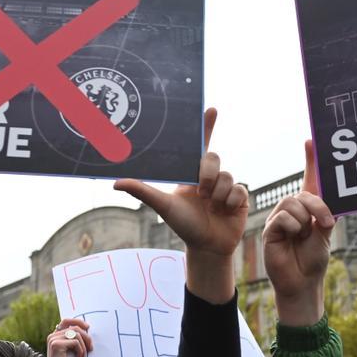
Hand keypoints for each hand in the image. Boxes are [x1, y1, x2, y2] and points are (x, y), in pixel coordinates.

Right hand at [46, 318, 93, 356]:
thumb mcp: (71, 350)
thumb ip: (74, 339)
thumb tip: (87, 329)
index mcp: (55, 335)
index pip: (66, 321)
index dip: (78, 321)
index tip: (88, 327)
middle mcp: (53, 335)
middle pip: (75, 327)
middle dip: (86, 337)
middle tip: (91, 348)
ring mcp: (53, 339)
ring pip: (76, 334)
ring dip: (84, 346)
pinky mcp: (56, 344)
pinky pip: (75, 342)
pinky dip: (81, 351)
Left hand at [114, 109, 247, 302]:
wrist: (207, 247)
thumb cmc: (184, 225)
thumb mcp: (162, 206)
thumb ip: (142, 192)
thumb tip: (116, 182)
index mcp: (192, 173)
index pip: (200, 144)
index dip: (206, 126)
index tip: (211, 109)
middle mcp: (210, 175)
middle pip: (213, 158)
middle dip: (207, 175)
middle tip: (201, 193)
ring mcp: (226, 185)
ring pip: (226, 176)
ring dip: (217, 195)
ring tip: (211, 208)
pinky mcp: (240, 196)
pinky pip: (238, 189)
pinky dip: (230, 202)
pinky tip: (224, 211)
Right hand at [262, 140, 334, 325]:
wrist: (303, 282)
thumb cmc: (314, 260)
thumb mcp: (325, 234)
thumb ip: (323, 214)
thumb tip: (321, 199)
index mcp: (307, 208)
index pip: (309, 180)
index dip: (310, 161)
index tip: (311, 140)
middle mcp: (292, 210)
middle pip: (302, 193)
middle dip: (318, 206)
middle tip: (326, 224)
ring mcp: (279, 219)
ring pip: (292, 203)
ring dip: (305, 220)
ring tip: (305, 235)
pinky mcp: (269, 230)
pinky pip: (282, 218)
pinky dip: (293, 227)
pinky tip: (294, 237)